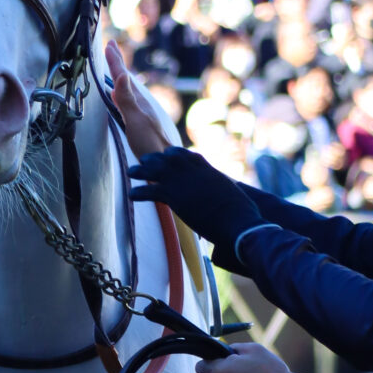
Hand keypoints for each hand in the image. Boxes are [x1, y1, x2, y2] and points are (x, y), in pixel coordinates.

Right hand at [105, 40, 169, 158]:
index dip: (115, 61)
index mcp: (138, 101)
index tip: (108, 44)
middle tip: (111, 47)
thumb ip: (126, 99)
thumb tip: (120, 74)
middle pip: (126, 79)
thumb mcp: (135, 120)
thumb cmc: (149, 144)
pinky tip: (118, 97)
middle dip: (117, 63)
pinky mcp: (138, 124)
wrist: (164, 166)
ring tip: (114, 67)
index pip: (123, 76)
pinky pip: (126, 101)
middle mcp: (140, 104)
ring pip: (127, 89)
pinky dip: (120, 93)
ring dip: (118, 76)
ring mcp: (140, 113)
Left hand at [128, 146, 263, 252]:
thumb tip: (235, 200)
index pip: (189, 155)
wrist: (237, 220)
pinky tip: (131, 195)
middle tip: (145, 159)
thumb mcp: (235, 195)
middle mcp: (192, 170)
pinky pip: (150, 191)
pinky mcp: (173, 196)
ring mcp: (181, 181)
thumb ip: (227, 192)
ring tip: (130, 172)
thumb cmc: (242, 212)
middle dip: (156, 158)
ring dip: (141, 170)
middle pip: (168, 158)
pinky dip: (139, 193)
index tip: (170, 153)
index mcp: (208, 169)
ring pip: (155, 170)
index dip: (177, 154)